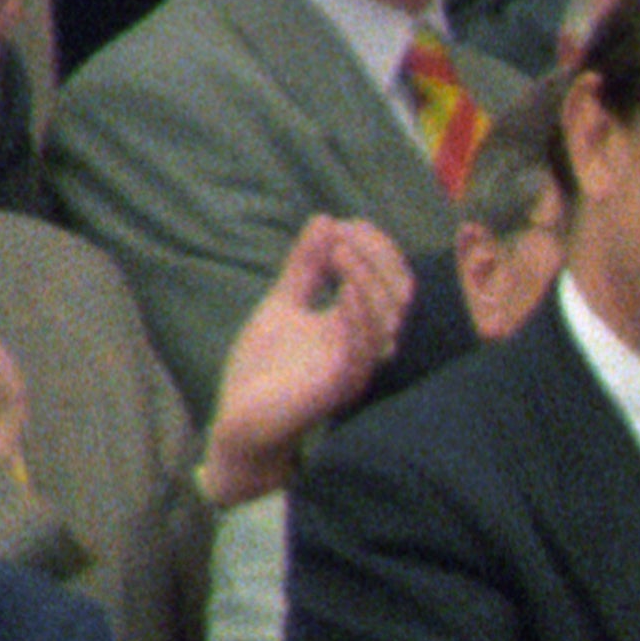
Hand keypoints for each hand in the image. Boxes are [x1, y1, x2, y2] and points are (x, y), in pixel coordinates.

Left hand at [198, 210, 412, 505]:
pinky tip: (344, 288)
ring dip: (368, 278)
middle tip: (343, 235)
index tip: (343, 224)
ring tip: (339, 252)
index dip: (375, 245)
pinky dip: (360, 313)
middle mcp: (367, 344)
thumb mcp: (283, 303)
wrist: (239, 420)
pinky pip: (364, 348)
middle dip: (377, 255)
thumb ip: (304, 267)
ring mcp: (357, 366)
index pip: (391, 278)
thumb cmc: (264, 370)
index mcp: (358, 324)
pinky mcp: (341, 386)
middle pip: (400, 293)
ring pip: (389, 318)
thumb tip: (326, 220)